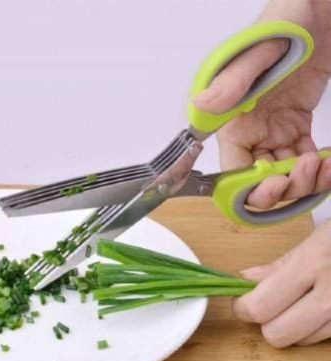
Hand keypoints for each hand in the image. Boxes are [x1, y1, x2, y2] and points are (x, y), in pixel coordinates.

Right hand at [193, 0, 330, 209]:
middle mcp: (250, 130)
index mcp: (234, 120)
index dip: (250, 186)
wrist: (320, 10)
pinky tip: (330, 161)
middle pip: (258, 179)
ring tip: (326, 165)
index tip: (276, 183)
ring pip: (283, 173)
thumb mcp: (260, 49)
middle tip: (307, 170)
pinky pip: (302, 158)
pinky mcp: (294, 125)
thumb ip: (232, 81)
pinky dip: (318, 167)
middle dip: (284, 186)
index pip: (233, 169)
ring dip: (306, 180)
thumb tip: (200, 104)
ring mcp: (273, 130)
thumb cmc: (289, 21)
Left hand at [233, 219, 330, 346]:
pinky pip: (327, 339)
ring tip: (300, 301)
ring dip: (291, 326)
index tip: (242, 299)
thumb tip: (245, 280)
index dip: (243, 306)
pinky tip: (320, 307)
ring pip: (302, 341)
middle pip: (277, 335)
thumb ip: (280, 264)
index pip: (261, 307)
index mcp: (314, 265)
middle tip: (269, 302)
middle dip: (265, 321)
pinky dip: (315, 329)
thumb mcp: (317, 238)